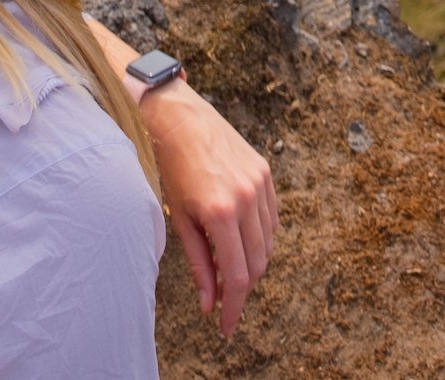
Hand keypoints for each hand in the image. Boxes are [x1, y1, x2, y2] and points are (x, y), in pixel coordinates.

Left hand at [142, 74, 277, 337]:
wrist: (178, 116)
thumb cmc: (172, 167)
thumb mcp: (180, 219)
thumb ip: (199, 264)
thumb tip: (210, 304)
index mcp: (221, 212)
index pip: (237, 276)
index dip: (233, 308)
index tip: (225, 327)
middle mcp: (246, 197)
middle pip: (257, 264)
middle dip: (242, 289)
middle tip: (224, 301)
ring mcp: (259, 182)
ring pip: (268, 243)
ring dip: (252, 263)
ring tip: (228, 267)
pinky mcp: (264, 170)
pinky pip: (271, 218)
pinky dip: (260, 236)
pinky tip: (240, 238)